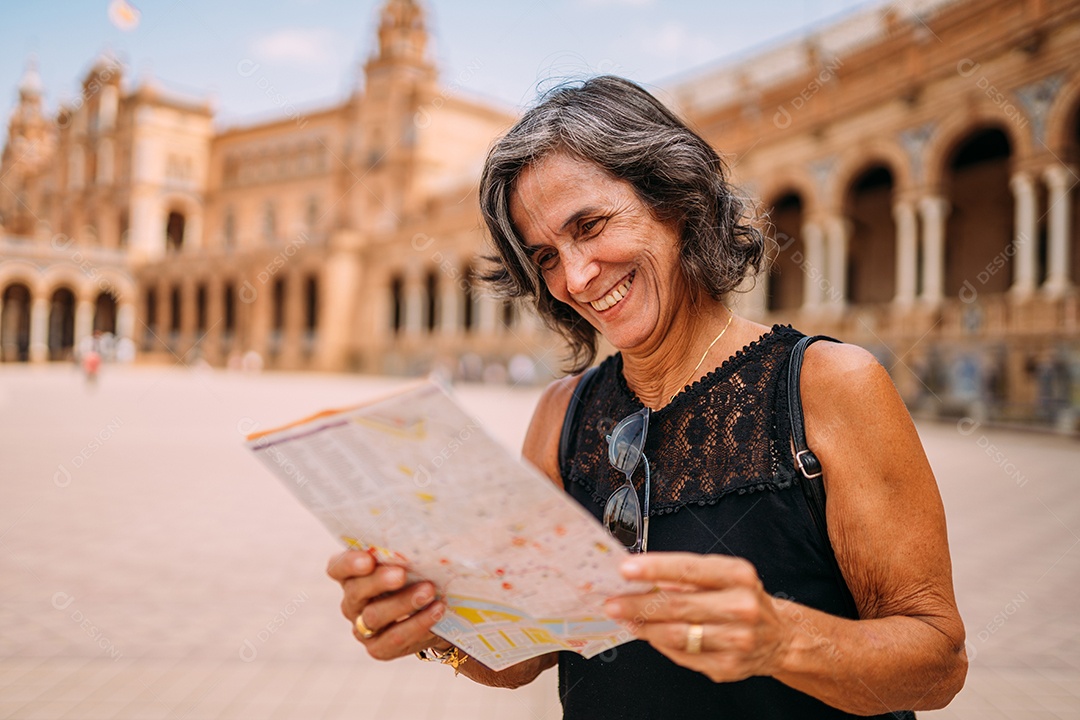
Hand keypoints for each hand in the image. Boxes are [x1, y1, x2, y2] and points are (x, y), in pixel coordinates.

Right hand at [327, 550, 447, 659]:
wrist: (435, 610)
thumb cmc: (420, 572)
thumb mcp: (412, 558)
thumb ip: (408, 547)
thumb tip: (430, 526)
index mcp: (353, 573)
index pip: (337, 567)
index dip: (349, 563)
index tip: (368, 559)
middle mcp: (353, 600)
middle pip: (355, 591)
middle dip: (379, 581)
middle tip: (402, 574)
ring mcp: (362, 627)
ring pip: (374, 616)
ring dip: (403, 603)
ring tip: (429, 591)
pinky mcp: (378, 648)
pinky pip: (393, 639)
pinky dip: (417, 625)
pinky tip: (436, 611)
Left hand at [603, 553, 790, 681]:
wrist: (778, 636)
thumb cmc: (740, 598)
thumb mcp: (722, 576)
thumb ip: (685, 576)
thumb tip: (638, 578)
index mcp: (738, 575)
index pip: (688, 568)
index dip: (654, 568)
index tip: (625, 568)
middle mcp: (741, 606)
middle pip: (677, 605)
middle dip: (637, 604)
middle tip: (612, 601)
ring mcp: (736, 639)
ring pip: (675, 635)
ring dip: (644, 627)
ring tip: (625, 619)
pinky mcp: (728, 666)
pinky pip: (682, 655)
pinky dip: (660, 644)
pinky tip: (650, 634)